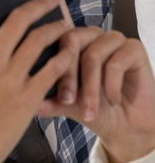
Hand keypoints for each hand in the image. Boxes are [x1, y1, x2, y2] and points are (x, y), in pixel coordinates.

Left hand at [39, 27, 154, 162]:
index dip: (50, 66)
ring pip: (93, 55)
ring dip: (90, 88)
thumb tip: (28, 102)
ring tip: (89, 110)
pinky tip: (113, 100)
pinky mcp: (134, 48)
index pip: (53, 41)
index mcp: (71, 42)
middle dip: (68, 76)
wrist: (127, 126)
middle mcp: (91, 35)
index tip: (48, 93)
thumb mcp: (67, 107)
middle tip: (67, 101)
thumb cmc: (95, 110)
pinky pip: (116, 63)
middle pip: (72, 42)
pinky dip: (111, 86)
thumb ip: (48, 101)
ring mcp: (113, 39)